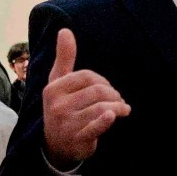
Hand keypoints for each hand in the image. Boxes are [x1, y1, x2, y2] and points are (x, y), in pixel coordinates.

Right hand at [42, 26, 130, 165]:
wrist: (55, 145)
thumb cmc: (60, 107)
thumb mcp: (58, 82)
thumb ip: (64, 58)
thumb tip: (65, 30)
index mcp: (53, 89)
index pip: (87, 76)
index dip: (103, 80)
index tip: (108, 88)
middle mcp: (57, 106)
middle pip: (97, 91)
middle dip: (113, 94)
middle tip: (118, 100)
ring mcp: (67, 124)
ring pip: (102, 107)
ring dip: (119, 107)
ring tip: (123, 109)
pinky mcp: (78, 139)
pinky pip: (95, 127)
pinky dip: (106, 121)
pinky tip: (114, 116)